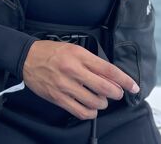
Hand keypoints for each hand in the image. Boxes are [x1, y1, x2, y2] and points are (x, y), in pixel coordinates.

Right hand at [22, 40, 138, 119]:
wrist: (26, 57)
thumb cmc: (50, 52)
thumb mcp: (73, 49)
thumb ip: (92, 62)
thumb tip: (111, 77)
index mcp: (79, 55)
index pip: (109, 70)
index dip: (125, 80)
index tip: (133, 87)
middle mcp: (73, 70)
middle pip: (105, 88)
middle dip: (116, 93)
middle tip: (116, 93)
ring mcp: (65, 86)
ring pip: (95, 102)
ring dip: (102, 103)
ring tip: (99, 98)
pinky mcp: (58, 98)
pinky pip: (81, 112)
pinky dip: (90, 112)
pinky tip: (90, 107)